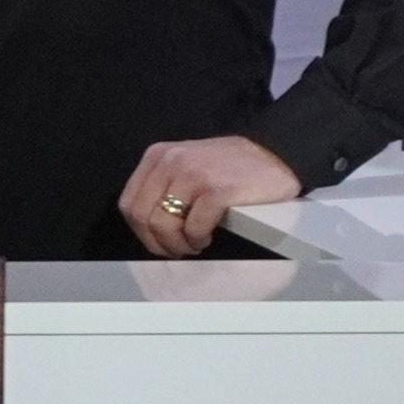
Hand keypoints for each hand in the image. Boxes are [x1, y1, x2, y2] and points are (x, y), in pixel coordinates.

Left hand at [120, 133, 299, 258]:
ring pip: (163, 225)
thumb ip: (163, 184)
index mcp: (158, 156)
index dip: (141, 231)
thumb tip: (148, 224)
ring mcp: (193, 174)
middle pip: (142, 217)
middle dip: (157, 242)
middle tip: (178, 249)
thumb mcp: (186, 164)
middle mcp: (171, 161)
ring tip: (194, 244)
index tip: (158, 241)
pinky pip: (194, 227)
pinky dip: (198, 239)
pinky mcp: (217, 190)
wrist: (274, 154)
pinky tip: (208, 236)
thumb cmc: (231, 165)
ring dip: (178, 244)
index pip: (129, 203)